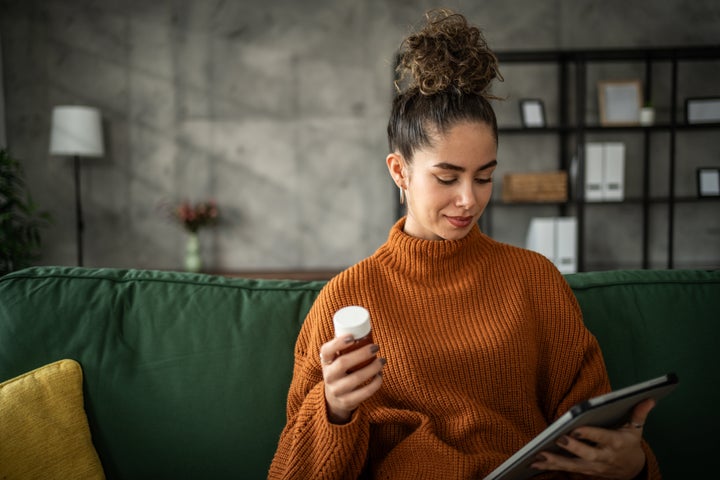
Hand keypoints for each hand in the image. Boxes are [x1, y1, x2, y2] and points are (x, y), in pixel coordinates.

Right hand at [319, 335, 385, 423]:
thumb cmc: (340, 371)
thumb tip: (363, 326)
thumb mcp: (336, 360)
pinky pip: (364, 393)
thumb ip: (344, 347)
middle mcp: (328, 376)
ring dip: (373, 368)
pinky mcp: (347, 402)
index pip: (326, 350)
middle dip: (362, 353)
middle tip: (376, 347)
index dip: (338, 343)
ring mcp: (336, 390)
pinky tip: (380, 375)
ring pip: (356, 378)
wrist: (334, 399)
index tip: (353, 337)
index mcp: (325, 361)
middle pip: (343, 363)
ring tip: (382, 360)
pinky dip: (375, 383)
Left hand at [531, 398, 655, 478]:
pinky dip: (550, 468)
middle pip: (587, 454)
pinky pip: (565, 471)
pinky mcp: (584, 473)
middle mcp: (604, 457)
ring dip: (555, 462)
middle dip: (573, 448)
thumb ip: (639, 414)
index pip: (602, 438)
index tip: (577, 428)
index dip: (590, 434)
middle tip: (559, 439)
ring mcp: (594, 468)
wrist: (632, 471)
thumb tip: (648, 398)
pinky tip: (534, 463)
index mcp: (616, 443)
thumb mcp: (635, 429)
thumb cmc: (629, 444)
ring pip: (573, 466)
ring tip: (538, 455)